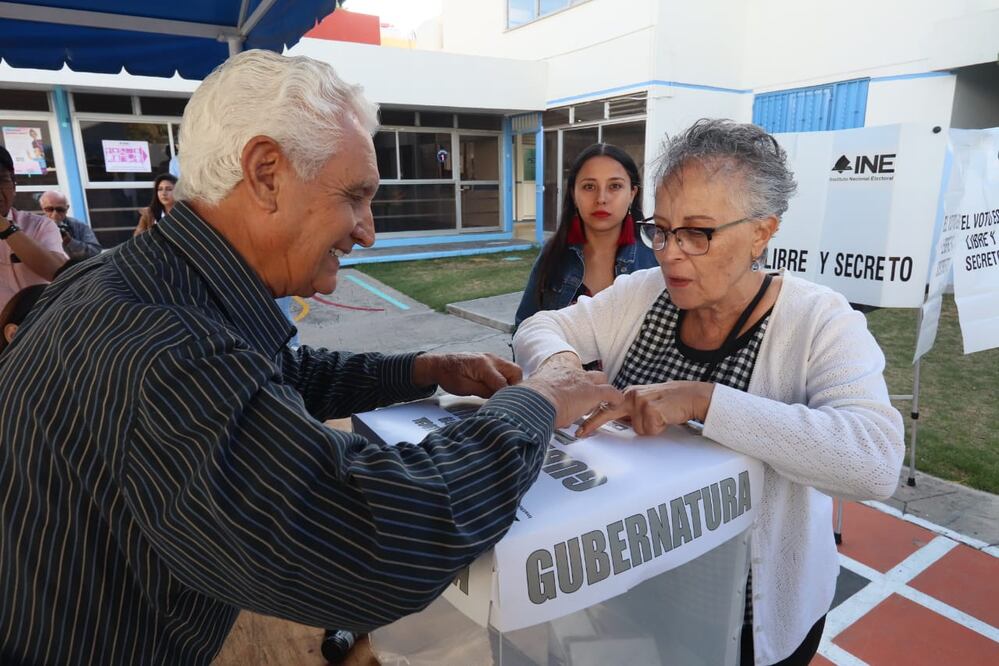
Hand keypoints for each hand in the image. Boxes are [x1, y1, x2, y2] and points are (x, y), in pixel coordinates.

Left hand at [413, 352, 521, 397]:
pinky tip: (497, 387)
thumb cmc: (449, 376)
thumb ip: (483, 391)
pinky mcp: (491, 359)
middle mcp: (491, 358)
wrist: (440, 364)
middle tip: (507, 399)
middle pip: (516, 372)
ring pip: (513, 369)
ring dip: (512, 382)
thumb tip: (499, 397)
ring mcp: (492, 357)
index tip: (506, 406)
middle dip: (515, 386)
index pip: (503, 383)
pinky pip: (506, 368)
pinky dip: (506, 378)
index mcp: (483, 366)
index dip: (506, 396)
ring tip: (502, 394)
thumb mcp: (463, 388)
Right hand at [520, 362, 623, 428]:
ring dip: (601, 390)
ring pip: (600, 379)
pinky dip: (615, 398)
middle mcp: (569, 373)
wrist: (535, 402)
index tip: (568, 391)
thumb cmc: (527, 402)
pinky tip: (617, 403)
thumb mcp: (528, 394)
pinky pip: (611, 392)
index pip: (567, 373)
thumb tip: (528, 407)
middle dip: (589, 384)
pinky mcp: (593, 393)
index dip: (570, 383)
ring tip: (602, 402)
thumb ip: (532, 397)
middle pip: (585, 374)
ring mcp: (582, 381)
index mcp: (553, 372)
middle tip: (585, 398)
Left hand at [575, 381, 713, 436]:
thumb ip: (632, 411)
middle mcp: (632, 396)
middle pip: (609, 414)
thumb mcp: (647, 403)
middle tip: (581, 433)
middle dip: (594, 423)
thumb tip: (619, 421)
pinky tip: (666, 418)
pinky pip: (649, 431)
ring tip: (661, 418)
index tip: (581, 429)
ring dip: (650, 429)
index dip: (593, 419)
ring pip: (638, 430)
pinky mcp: (650, 410)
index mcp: (629, 395)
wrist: (691, 395)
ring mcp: (640, 402)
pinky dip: (659, 429)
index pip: (607, 407)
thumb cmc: (671, 402)